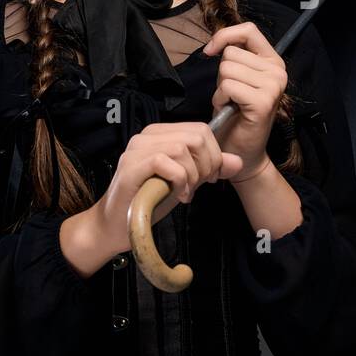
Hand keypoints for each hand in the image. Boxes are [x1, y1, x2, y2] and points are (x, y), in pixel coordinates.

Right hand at [93, 121, 243, 254]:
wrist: (118, 226)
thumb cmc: (149, 202)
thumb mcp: (187, 182)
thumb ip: (210, 169)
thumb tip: (236, 161)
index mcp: (160, 135)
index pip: (200, 129)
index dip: (213, 154)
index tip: (209, 177)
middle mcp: (147, 136)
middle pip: (196, 136)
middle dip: (206, 164)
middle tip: (197, 185)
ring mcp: (137, 149)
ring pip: (182, 148)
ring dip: (191, 175)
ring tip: (184, 191)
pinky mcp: (131, 166)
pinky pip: (166, 162)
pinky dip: (178, 179)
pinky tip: (175, 194)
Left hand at [203, 21, 287, 184]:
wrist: (241, 152)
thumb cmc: (234, 114)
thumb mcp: (236, 78)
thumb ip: (234, 57)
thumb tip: (214, 44)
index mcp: (273, 61)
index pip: (248, 30)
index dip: (225, 36)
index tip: (210, 51)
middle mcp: (278, 71)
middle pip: (231, 53)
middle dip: (222, 74)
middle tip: (231, 95)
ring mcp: (273, 86)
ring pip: (227, 69)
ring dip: (220, 88)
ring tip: (230, 104)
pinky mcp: (263, 102)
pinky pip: (228, 86)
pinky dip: (221, 99)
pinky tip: (229, 110)